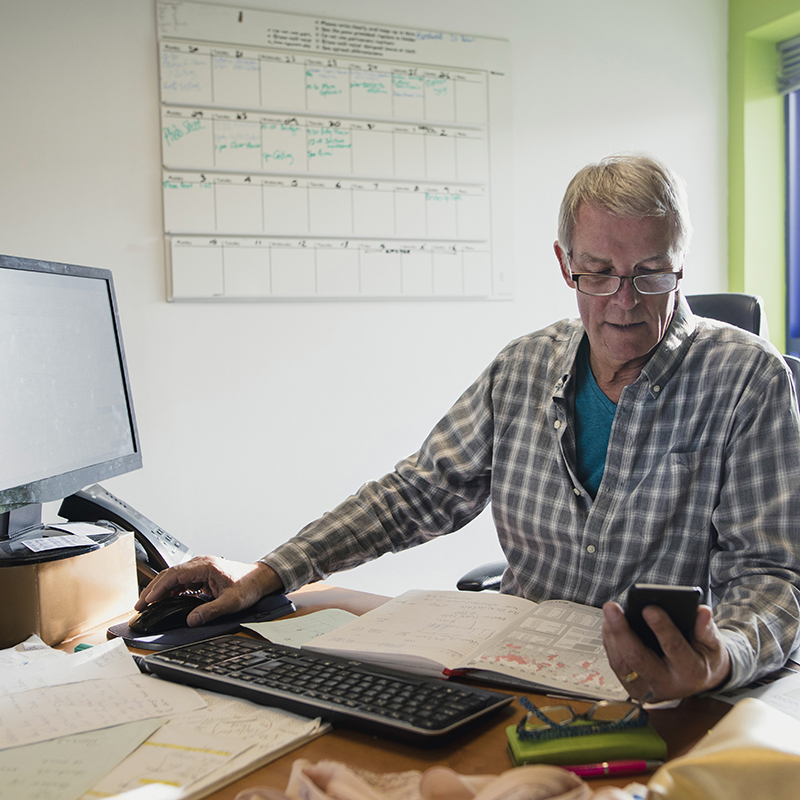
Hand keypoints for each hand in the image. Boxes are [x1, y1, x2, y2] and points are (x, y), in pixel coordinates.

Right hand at [135, 555, 284, 626]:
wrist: (260, 578)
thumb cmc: (248, 585)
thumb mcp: (231, 602)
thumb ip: (210, 611)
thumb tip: (191, 620)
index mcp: (205, 566)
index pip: (174, 575)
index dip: (158, 588)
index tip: (147, 601)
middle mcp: (200, 564)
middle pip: (169, 574)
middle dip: (152, 590)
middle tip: (139, 606)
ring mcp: (200, 569)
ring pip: (173, 577)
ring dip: (160, 590)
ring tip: (147, 605)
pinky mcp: (201, 575)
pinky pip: (181, 581)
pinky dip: (170, 590)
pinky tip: (164, 600)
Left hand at [601, 601, 730, 701]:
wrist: (698, 681)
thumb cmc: (703, 657)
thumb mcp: (713, 644)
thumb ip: (706, 629)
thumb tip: (702, 612)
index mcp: (691, 672)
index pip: (674, 648)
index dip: (662, 627)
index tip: (649, 607)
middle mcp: (668, 685)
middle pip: (639, 658)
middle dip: (622, 631)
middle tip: (611, 607)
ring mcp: (649, 690)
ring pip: (622, 664)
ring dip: (612, 636)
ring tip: (609, 613)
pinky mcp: (635, 690)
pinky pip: (617, 667)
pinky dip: (611, 644)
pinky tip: (608, 625)